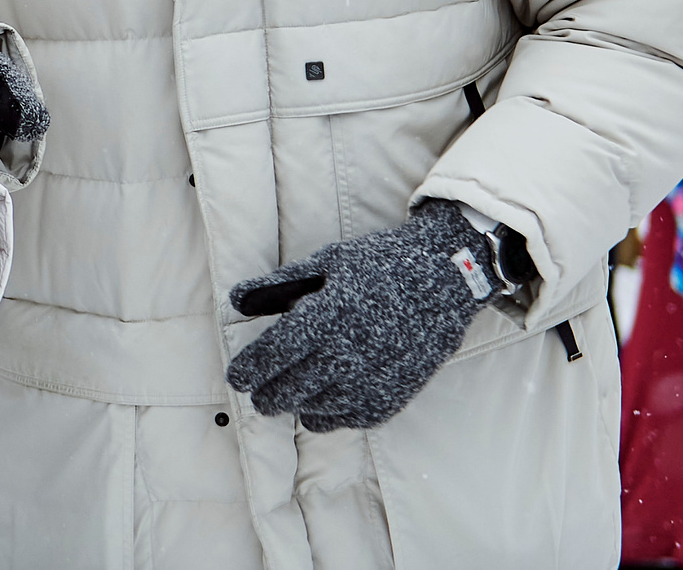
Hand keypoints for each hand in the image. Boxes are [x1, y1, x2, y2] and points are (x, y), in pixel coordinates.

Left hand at [225, 201, 505, 431]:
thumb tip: (235, 300)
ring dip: (295, 404)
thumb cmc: (380, 265)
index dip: (249, 370)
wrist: (447, 280)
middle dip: (265, 395)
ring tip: (287, 394)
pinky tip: (320, 400)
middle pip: (289, 390)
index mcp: (328, 316)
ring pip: (314, 409)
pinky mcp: (392, 399)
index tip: (235, 378)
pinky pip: (345, 420)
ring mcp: (372, 381)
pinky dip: (326, 414)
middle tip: (257, 392)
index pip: (274, 354)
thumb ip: (277, 286)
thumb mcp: (327, 263)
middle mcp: (349, 354)